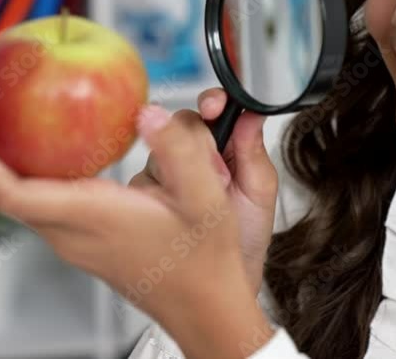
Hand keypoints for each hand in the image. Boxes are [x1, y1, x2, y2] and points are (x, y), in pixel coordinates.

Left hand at [0, 105, 273, 355]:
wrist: (206, 306)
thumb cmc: (203, 261)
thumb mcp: (205, 198)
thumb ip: (178, 150)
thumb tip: (149, 114)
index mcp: (92, 217)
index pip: (12, 194)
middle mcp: (74, 234)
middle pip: (10, 195)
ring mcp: (77, 244)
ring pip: (29, 202)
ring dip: (15, 167)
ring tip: (17, 130)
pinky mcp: (88, 245)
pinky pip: (49, 208)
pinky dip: (41, 179)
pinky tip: (64, 156)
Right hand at [128, 88, 278, 297]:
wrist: (218, 292)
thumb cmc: (242, 244)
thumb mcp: (258, 196)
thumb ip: (253, 152)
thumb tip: (251, 112)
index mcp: (225, 150)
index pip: (211, 112)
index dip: (211, 103)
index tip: (214, 106)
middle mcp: (192, 160)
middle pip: (180, 125)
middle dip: (200, 146)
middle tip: (221, 178)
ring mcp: (163, 179)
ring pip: (157, 152)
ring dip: (179, 175)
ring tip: (201, 208)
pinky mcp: (139, 199)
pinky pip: (137, 182)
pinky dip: (155, 194)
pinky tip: (169, 211)